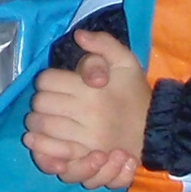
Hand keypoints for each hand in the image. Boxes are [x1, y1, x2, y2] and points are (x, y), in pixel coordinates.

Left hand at [23, 30, 148, 187]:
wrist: (153, 129)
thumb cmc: (135, 93)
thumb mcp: (126, 61)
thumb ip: (103, 44)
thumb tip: (78, 35)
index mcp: (92, 89)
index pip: (46, 80)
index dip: (47, 79)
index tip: (55, 83)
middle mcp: (86, 112)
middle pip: (40, 103)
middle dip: (40, 100)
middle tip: (49, 101)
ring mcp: (84, 137)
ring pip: (41, 127)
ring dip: (37, 122)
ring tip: (45, 118)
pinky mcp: (83, 156)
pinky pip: (51, 152)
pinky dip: (41, 146)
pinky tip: (40, 139)